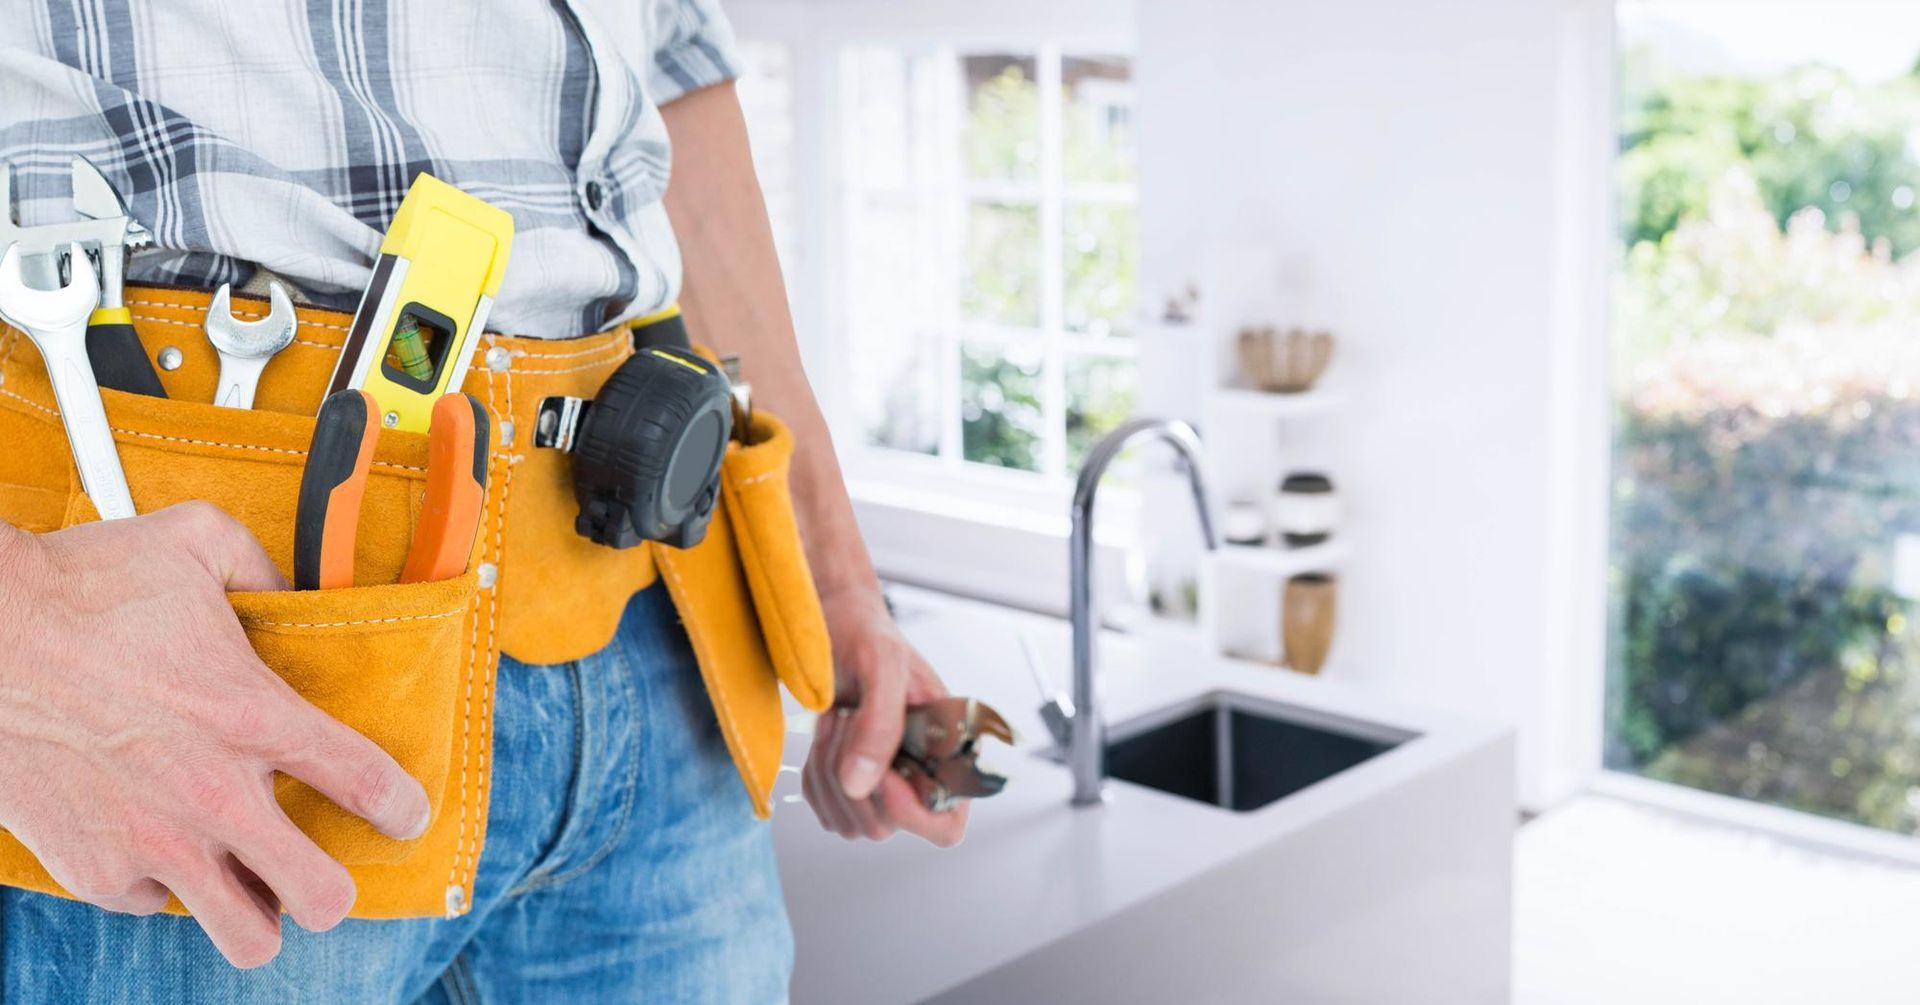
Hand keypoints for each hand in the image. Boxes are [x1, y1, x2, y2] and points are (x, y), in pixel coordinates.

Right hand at [0, 503, 429, 968]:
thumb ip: (266, 571)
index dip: (402, 808)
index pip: (366, 782)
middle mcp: (215, 793)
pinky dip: (163, 884)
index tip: (405, 815)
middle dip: (333, 889)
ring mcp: (155, 841)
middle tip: (320, 868)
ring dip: (258, 912)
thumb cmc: (82, 585)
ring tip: (251, 883)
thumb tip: (297, 595)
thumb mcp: (196, 543)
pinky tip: (159, 842)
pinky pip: (155, 905)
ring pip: (245, 934)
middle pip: (321, 895)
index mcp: (254, 715)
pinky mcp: (96, 869)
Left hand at [801, 587, 967, 846]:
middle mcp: (923, 776)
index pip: (946, 827)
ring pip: (849, 822)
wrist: (836, 625)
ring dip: (828, 773)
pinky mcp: (851, 787)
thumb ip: (880, 723)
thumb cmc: (868, 635)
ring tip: (838, 721)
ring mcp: (887, 786)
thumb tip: (861, 784)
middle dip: (851, 776)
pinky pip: (826, 810)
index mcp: (952, 751)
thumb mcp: (882, 665)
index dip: (908, 812)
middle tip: (849, 719)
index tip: (880, 773)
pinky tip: (826, 735)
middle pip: (884, 826)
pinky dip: (815, 776)